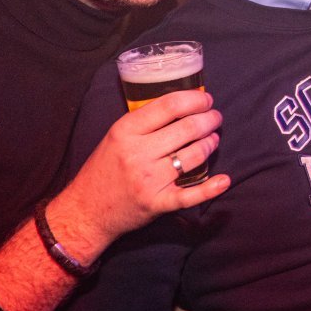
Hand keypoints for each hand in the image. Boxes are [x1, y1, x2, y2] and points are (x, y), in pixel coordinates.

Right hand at [52, 90, 227, 258]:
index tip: (206, 100)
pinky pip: (190, 195)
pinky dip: (211, 188)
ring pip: (193, 156)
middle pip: (186, 129)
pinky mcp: (157, 203)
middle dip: (208, 120)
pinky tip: (224, 180)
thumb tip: (181, 106)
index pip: (169, 106)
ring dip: (209, 144)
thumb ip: (144, 122)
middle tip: (215, 118)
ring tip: (213, 139)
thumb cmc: (103, 169)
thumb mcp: (116, 136)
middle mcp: (138, 153)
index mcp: (126, 131)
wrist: (86, 210)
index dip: (194, 99)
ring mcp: (149, 180)